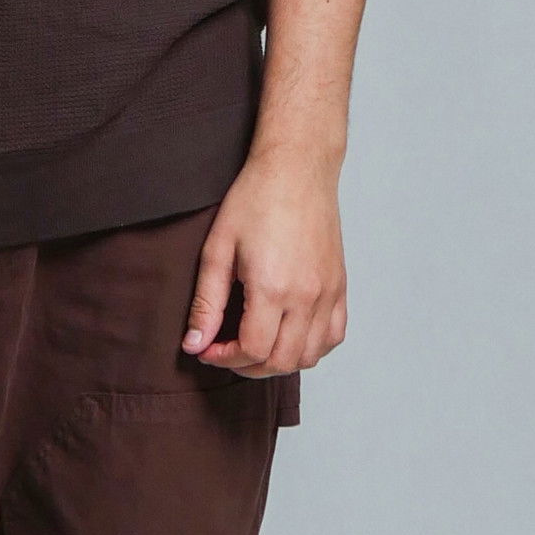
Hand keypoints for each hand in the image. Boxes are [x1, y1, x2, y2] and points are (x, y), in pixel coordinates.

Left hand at [181, 147, 347, 377]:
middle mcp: (307, 296)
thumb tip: (194, 343)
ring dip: (279, 361)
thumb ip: (206, 302)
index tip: (207, 348)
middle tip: (226, 350)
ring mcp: (328, 293)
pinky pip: (333, 336)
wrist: (297, 168)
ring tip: (255, 345)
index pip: (252, 350)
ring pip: (310, 356)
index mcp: (273, 287)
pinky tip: (289, 336)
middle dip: (247, 366)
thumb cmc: (255, 199)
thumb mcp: (218, 249)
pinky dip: (312, 348)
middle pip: (281, 361)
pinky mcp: (340, 286)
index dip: (224, 358)